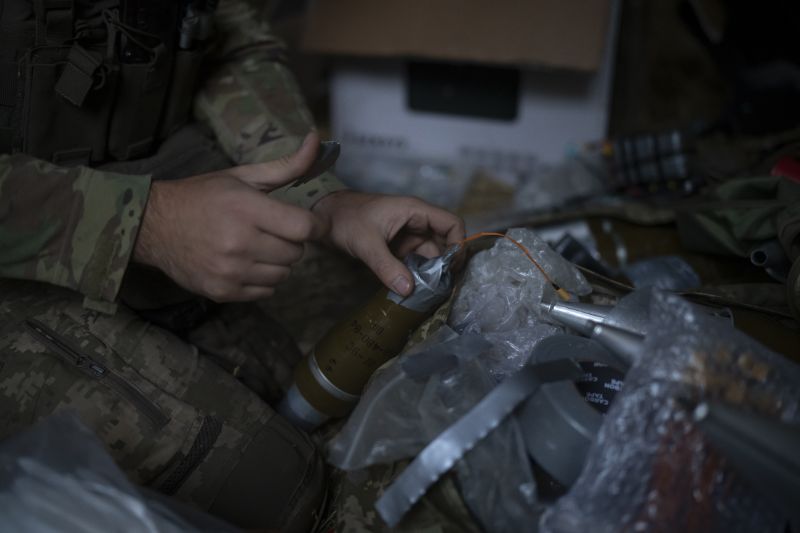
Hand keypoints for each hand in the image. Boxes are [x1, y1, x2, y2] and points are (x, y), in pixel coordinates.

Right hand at [134, 133, 327, 301]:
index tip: (313, 223)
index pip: (304, 227)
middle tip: (272, 230)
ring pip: (283, 274)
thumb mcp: (242, 176)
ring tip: (258, 246)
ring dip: (278, 261)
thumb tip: (317, 140)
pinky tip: (246, 263)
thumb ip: (286, 166)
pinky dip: (262, 279)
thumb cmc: (203, 196)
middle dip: (291, 241)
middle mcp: (239, 242)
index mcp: (245, 208)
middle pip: (296, 252)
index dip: (316, 226)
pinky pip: (266, 291)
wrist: (153, 226)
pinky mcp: (222, 291)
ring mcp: (230, 270)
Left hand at [312, 191, 464, 295]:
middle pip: (444, 244)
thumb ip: (387, 266)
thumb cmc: (345, 219)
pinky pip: (416, 263)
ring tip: (429, 294)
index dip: (458, 245)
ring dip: (431, 274)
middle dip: (445, 266)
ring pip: (430, 256)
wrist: (323, 218)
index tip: (452, 269)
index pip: (452, 224)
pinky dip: (418, 276)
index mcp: (415, 211)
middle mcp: (416, 222)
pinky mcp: (398, 248)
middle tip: (441, 290)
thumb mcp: (366, 243)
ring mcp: (408, 236)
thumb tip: (408, 290)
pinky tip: (414, 291)